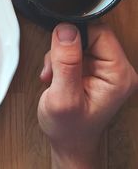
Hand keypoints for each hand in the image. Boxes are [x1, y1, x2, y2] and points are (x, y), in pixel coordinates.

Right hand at [38, 23, 137, 168]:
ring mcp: (104, 70)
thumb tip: (65, 30)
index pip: (100, 33)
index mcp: (118, 75)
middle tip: (55, 68)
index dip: (75, 36)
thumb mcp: (62, 97)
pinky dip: (60, 60)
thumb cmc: (69, 128)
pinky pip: (75, 51)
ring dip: (60, 55)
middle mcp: (116, 70)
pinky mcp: (93, 71)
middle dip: (64, 48)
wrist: (69, 142)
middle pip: (90, 35)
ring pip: (79, 42)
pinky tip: (56, 75)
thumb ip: (65, 63)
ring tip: (54, 75)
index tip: (58, 52)